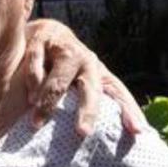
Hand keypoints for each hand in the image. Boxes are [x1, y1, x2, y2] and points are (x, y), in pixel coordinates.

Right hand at [24, 19, 144, 135]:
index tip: (138, 131)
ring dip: (48, 102)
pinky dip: (33, 81)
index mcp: (99, 72)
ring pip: (59, 80)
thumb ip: (87, 102)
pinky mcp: (41, 39)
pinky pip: (37, 63)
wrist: (44, 31)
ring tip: (37, 122)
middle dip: (88, 110)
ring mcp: (64, 48)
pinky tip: (29, 97)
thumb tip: (105, 135)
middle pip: (90, 88)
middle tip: (82, 133)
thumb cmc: (63, 66)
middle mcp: (86, 59)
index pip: (118, 92)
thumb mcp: (79, 81)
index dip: (129, 110)